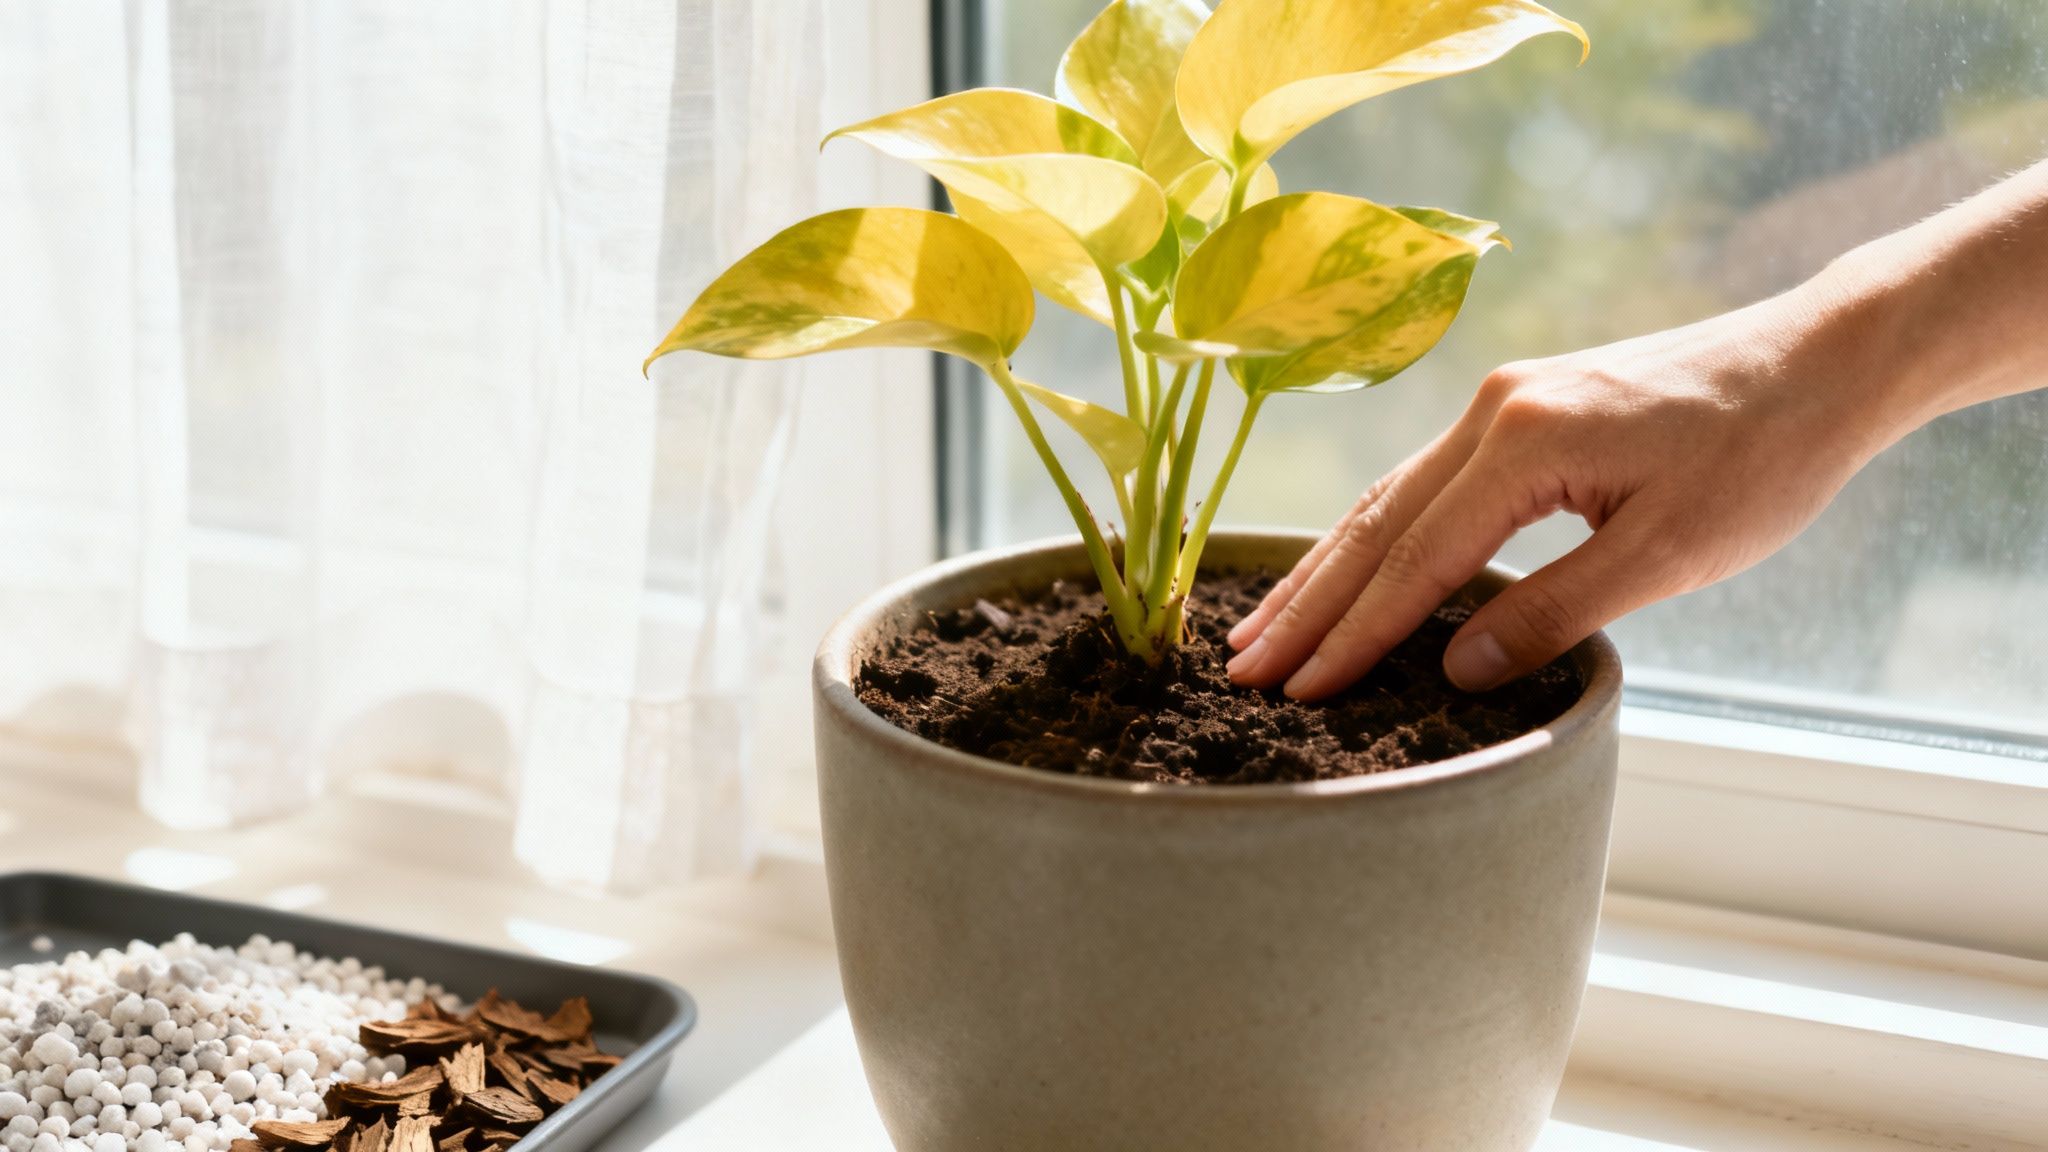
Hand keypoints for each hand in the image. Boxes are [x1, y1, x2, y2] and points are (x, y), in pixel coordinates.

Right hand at [1222, 288, 1918, 699]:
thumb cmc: (1763, 455)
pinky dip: (1372, 536)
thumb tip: (1457, 670)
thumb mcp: (1670, 553)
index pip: (1417, 559)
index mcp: (1526, 442)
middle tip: (1240, 670)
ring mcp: (1501, 402)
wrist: (1819, 358)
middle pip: (1374, 522)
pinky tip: (1341, 569)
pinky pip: (1421, 481)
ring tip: (1263, 630)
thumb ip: (1556, 611)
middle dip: (1306, 604)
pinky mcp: (1519, 409)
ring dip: (1324, 570)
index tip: (1298, 694)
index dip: (1355, 636)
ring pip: (1386, 498)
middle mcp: (1494, 411)